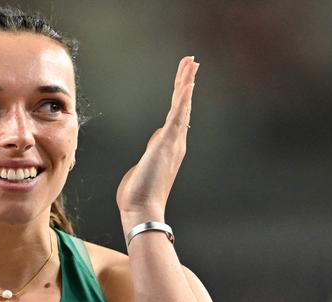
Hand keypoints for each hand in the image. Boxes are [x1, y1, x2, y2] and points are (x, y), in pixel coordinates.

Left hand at [116, 56, 198, 221]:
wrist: (141, 209)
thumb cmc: (139, 194)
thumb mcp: (144, 167)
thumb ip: (151, 152)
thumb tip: (156, 141)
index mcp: (168, 148)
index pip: (176, 116)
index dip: (181, 97)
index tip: (185, 81)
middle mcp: (175, 143)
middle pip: (182, 106)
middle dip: (186, 82)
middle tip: (192, 62)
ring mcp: (172, 143)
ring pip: (181, 106)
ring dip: (186, 83)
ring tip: (191, 63)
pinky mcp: (166, 143)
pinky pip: (177, 116)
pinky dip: (183, 98)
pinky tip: (188, 83)